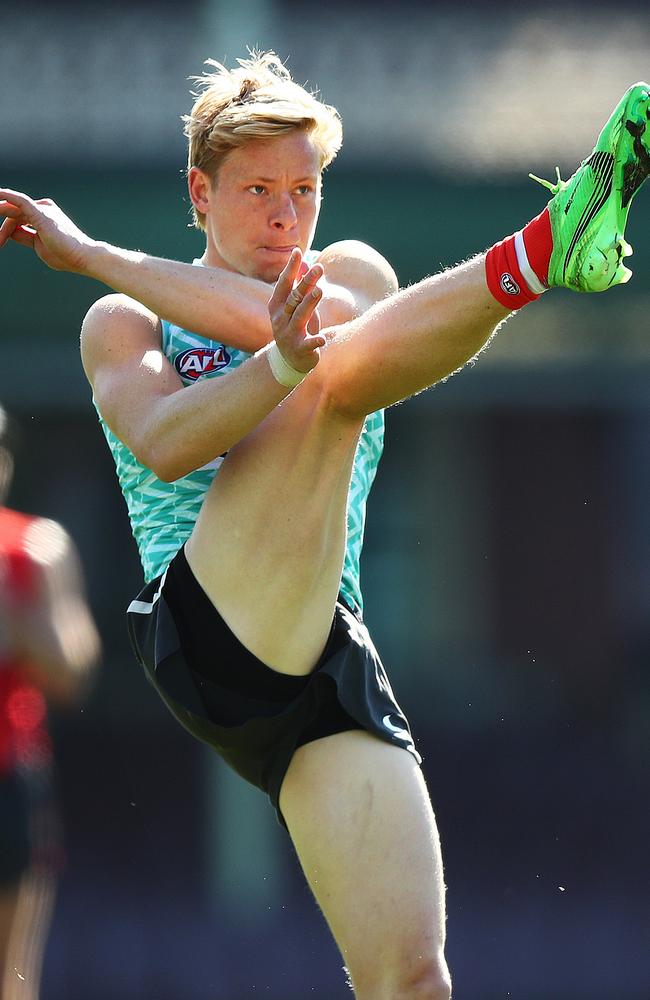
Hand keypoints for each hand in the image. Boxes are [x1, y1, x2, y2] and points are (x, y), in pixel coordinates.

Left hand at [0, 189, 95, 273]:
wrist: (83, 257)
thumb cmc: (66, 255)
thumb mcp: (38, 246)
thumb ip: (24, 236)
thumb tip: (11, 232)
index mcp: (42, 216)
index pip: (17, 220)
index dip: (4, 232)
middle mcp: (42, 209)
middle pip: (13, 215)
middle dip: (2, 229)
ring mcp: (42, 209)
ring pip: (13, 211)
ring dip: (2, 227)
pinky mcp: (41, 213)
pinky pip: (19, 200)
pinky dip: (6, 196)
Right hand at [267, 249, 325, 373]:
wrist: (290, 360)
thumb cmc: (295, 326)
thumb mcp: (296, 306)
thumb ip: (299, 285)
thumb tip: (305, 262)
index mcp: (277, 306)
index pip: (283, 284)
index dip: (290, 269)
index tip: (297, 252)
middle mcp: (280, 319)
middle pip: (294, 298)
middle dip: (305, 282)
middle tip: (318, 268)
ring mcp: (289, 334)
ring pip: (299, 317)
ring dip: (309, 303)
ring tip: (319, 290)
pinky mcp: (300, 349)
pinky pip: (307, 344)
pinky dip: (315, 341)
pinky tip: (322, 338)